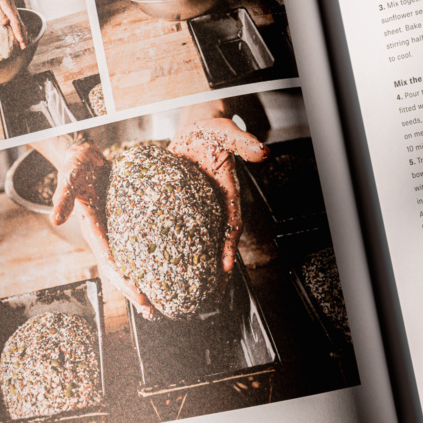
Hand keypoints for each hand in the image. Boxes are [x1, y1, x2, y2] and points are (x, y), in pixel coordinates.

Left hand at [0, 0, 26, 48]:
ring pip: (23, 29)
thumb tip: (4, 22)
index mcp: (10, 11)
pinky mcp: (19, 21)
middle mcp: (16, 15)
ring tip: (25, 49)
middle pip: (21, 27)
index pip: (15, 22)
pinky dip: (24, 36)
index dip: (17, 31)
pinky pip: (22, 29)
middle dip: (23, 38)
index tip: (20, 40)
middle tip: (24, 48)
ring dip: (25, 39)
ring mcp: (19, 18)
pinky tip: (23, 44)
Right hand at [50, 141, 157, 318]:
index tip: (140, 295)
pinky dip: (147, 261)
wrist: (82, 155)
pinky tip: (162, 270)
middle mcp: (103, 235)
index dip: (124, 279)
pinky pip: (136, 246)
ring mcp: (114, 230)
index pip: (110, 261)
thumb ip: (63, 197)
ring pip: (128, 262)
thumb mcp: (69, 177)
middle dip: (134, 290)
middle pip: (119, 270)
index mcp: (92, 229)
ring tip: (157, 303)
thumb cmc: (76, 166)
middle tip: (152, 310)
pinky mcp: (124, 222)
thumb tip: (55, 219)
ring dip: (141, 282)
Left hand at [169, 117, 268, 275]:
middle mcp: (212, 205)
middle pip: (214, 240)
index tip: (227, 267)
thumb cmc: (213, 133)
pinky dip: (171, 243)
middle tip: (209, 291)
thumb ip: (243, 142)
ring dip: (192, 261)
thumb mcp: (227, 133)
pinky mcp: (178, 205)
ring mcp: (195, 208)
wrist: (195, 130)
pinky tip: (160, 259)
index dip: (230, 246)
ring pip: (195, 239)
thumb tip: (262, 151)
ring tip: (185, 286)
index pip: (232, 224)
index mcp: (227, 193)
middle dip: (214, 266)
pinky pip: (175, 227)